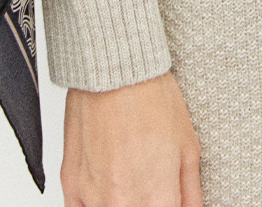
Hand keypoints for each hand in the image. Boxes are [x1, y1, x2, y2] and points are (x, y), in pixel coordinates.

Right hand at [61, 71, 202, 206]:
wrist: (114, 69)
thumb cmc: (151, 98)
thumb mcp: (188, 145)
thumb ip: (190, 191)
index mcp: (157, 197)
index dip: (168, 206)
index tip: (167, 198)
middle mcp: (123, 203)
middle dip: (148, 203)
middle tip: (150, 183)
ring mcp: (93, 196)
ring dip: (122, 202)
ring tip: (130, 179)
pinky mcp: (71, 185)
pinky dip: (95, 203)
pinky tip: (108, 186)